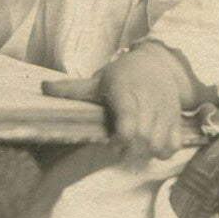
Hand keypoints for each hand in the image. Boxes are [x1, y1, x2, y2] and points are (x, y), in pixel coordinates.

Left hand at [43, 42, 189, 160]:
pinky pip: (173, 145)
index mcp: (125, 93)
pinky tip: (150, 146)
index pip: (129, 121)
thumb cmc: (123, 75)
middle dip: (129, 150)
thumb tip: (43, 87)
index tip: (112, 141)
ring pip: (159, 145)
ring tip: (133, 146)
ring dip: (145, 153)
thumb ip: (72, 89)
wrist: (158, 64)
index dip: (121, 138)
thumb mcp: (97, 80)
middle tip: (118, 147)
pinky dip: (163, 151)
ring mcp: (164, 113)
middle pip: (143, 140)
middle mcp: (147, 104)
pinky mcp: (175, 120)